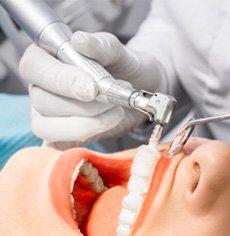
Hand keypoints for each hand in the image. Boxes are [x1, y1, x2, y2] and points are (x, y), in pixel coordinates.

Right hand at [19, 32, 164, 143]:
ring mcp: (48, 115)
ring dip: (87, 124)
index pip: (35, 68)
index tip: (92, 89)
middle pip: (43, 102)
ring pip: (48, 127)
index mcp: (48, 59)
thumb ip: (102, 45)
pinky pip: (58, 145)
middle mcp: (42, 88)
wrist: (139, 90)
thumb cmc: (125, 69)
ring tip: (116, 112)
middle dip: (84, 106)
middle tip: (113, 100)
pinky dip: (81, 139)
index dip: (62, 81)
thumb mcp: (120, 53)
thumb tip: (80, 40)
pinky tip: (103, 127)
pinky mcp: (61, 136)